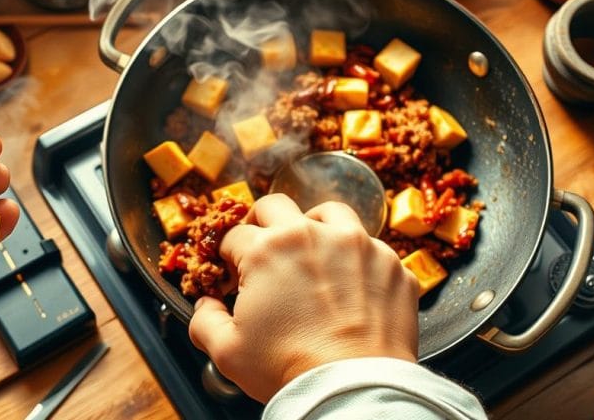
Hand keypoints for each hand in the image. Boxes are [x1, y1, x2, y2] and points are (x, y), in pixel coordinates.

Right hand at [188, 194, 419, 402]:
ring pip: (329, 212)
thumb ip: (204, 321)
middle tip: (262, 247)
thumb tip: (206, 304)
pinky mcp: (388, 263)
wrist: (353, 388)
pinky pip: (369, 247)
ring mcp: (356, 244)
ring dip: (313, 224)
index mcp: (266, 251)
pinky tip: (349, 282)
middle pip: (275, 206)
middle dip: (261, 223)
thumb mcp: (227, 352)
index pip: (235, 236)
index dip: (228, 255)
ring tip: (311, 248)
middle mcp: (310, 235)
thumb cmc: (290, 369)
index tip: (233, 271)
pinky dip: (355, 259)